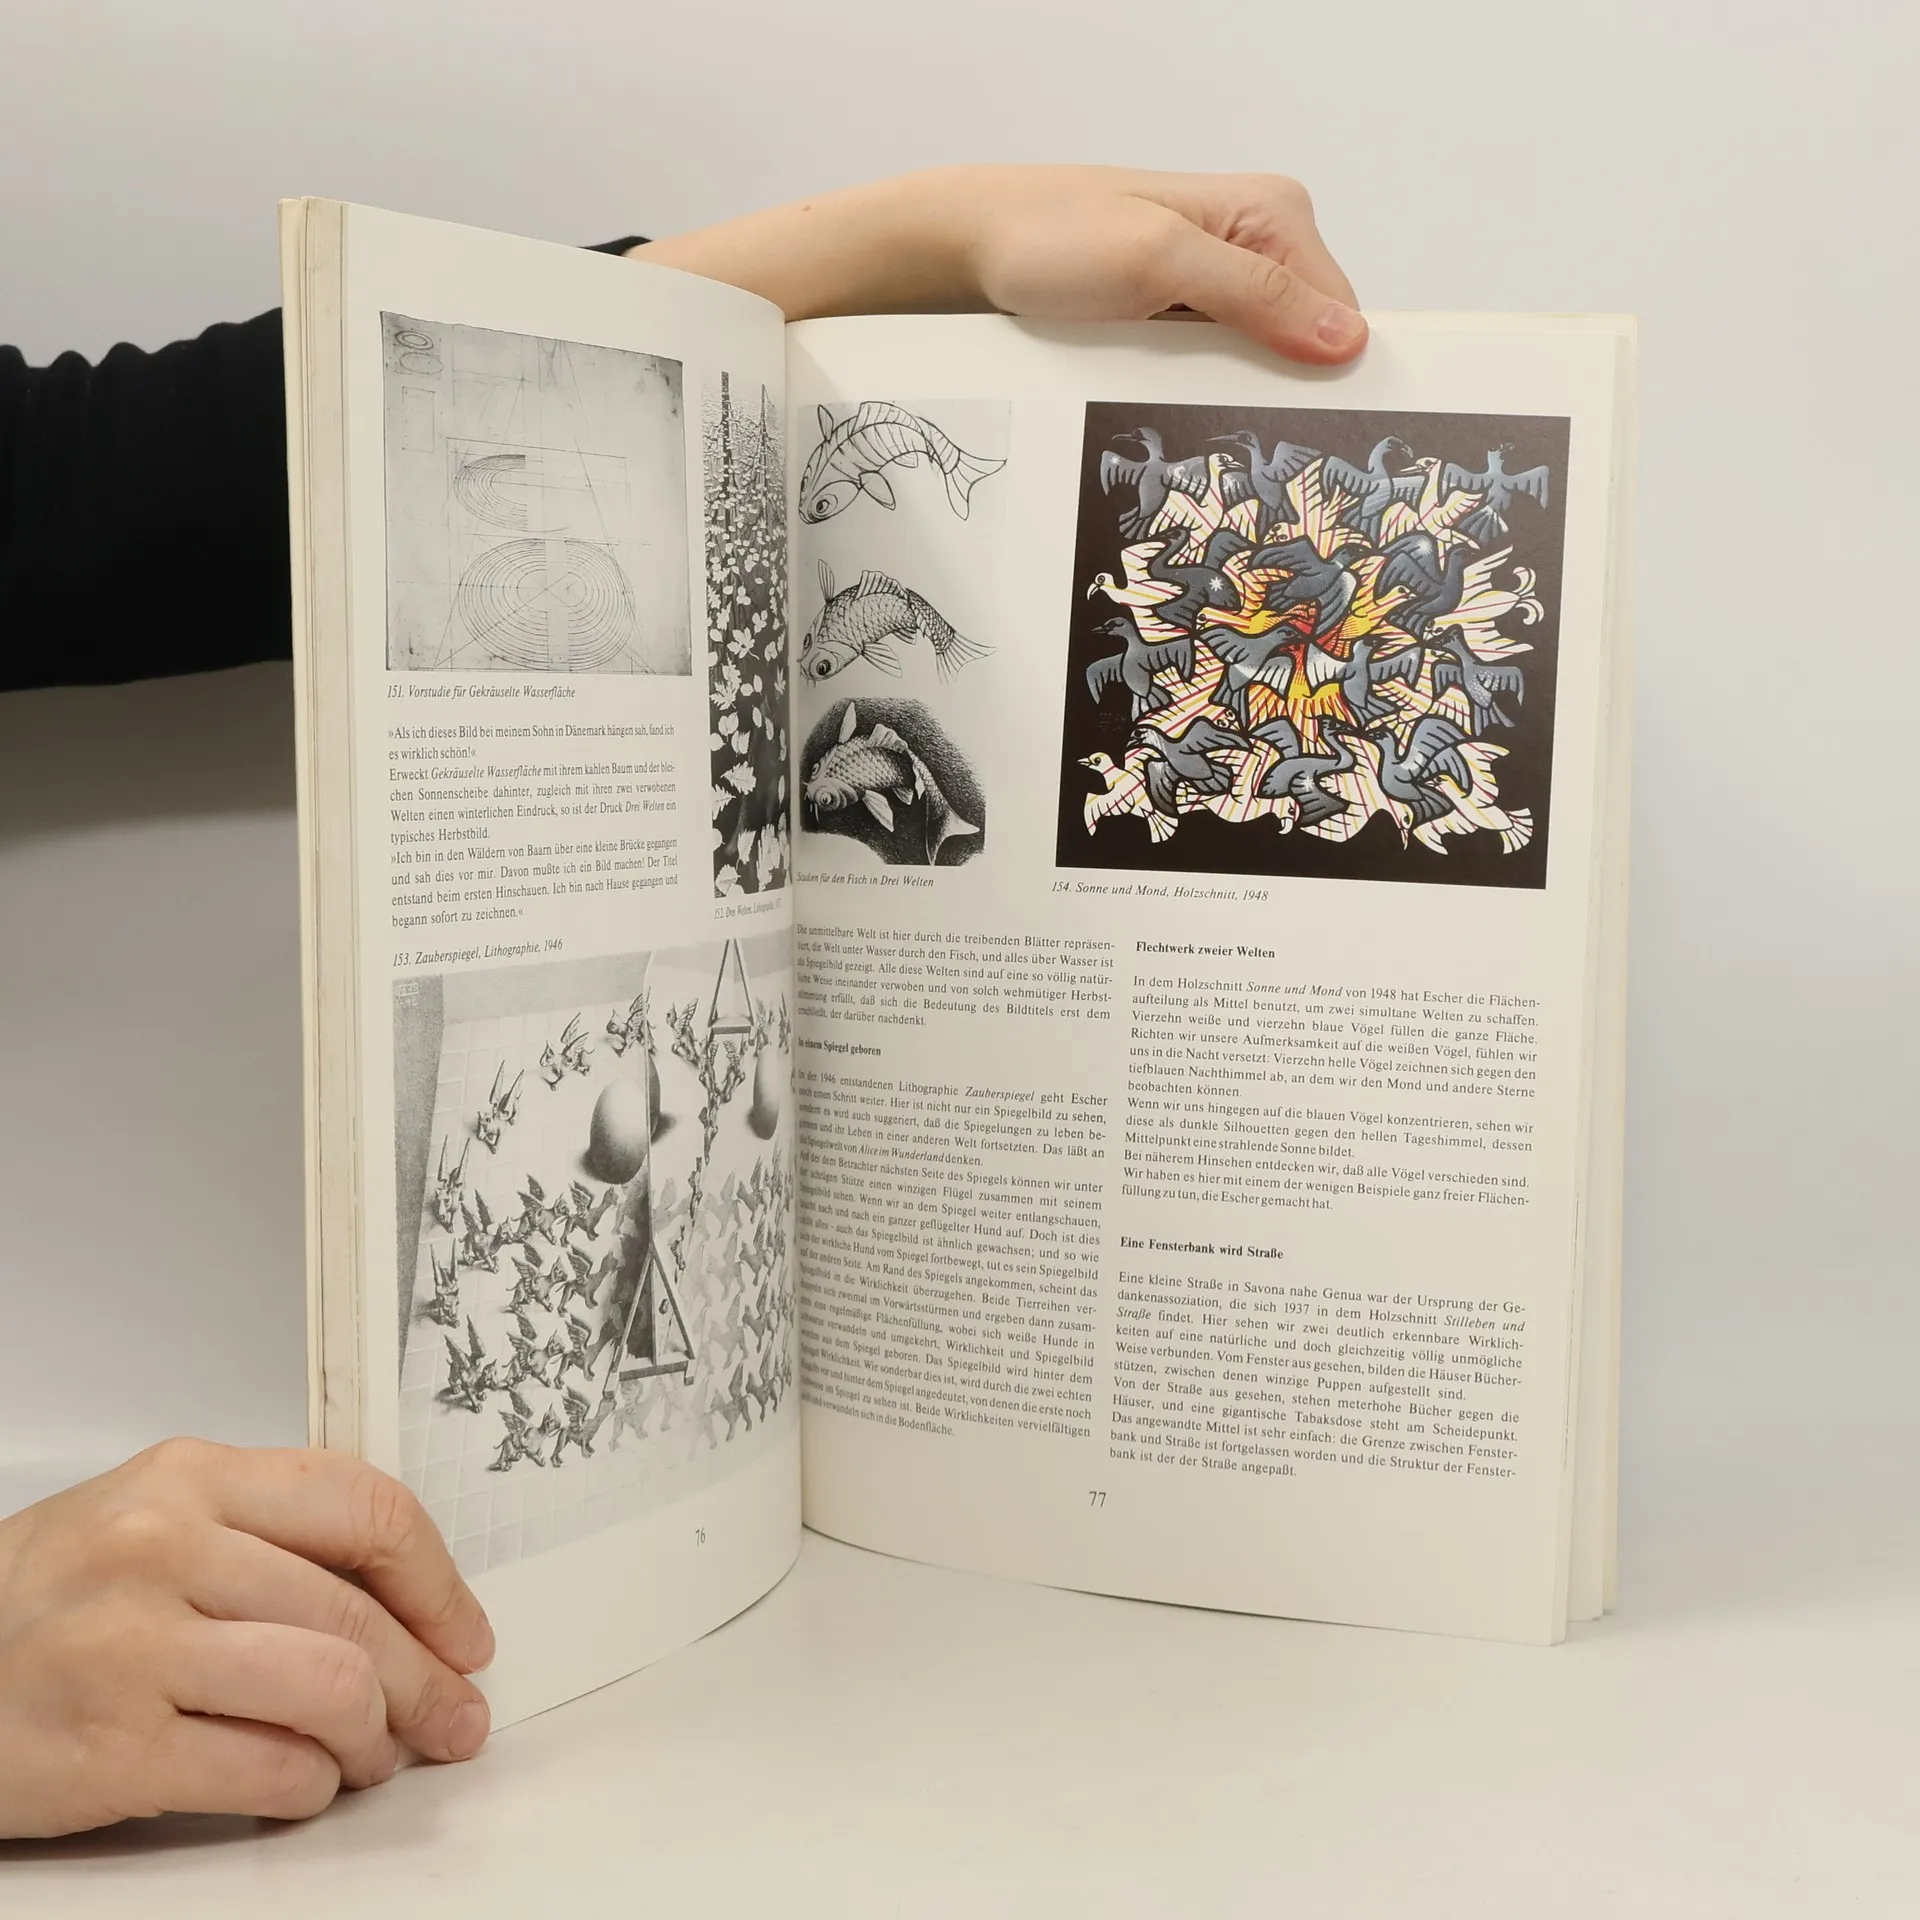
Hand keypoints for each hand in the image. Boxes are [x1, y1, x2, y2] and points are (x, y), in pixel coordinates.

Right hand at [0, 1439, 493, 1837]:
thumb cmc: (48, 1600)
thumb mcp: (156, 1520)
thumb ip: (272, 1538)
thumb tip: (407, 1603)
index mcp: (193, 1478)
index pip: (366, 1507)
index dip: (438, 1582)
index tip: (465, 1633)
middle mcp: (167, 1547)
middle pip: (357, 1613)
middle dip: (429, 1681)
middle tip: (453, 1717)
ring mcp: (137, 1646)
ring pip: (332, 1689)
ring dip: (375, 1738)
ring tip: (371, 1755)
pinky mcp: (114, 1747)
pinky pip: (271, 1770)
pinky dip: (312, 1787)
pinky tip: (305, 1783)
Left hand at [638, 164, 1365, 365]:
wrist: (965, 248)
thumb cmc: (1047, 237)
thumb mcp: (1156, 260)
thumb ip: (1253, 294)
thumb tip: (1344, 339)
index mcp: (1272, 211)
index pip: (1343, 313)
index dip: (1331, 377)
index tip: (1313, 436)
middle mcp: (1254, 242)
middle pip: (1303, 344)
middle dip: (1278, 392)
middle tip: (1246, 446)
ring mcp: (1215, 282)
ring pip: (1256, 364)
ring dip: (1230, 399)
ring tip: (1198, 428)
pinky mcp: (1178, 315)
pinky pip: (1212, 368)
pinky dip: (1196, 394)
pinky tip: (1173, 413)